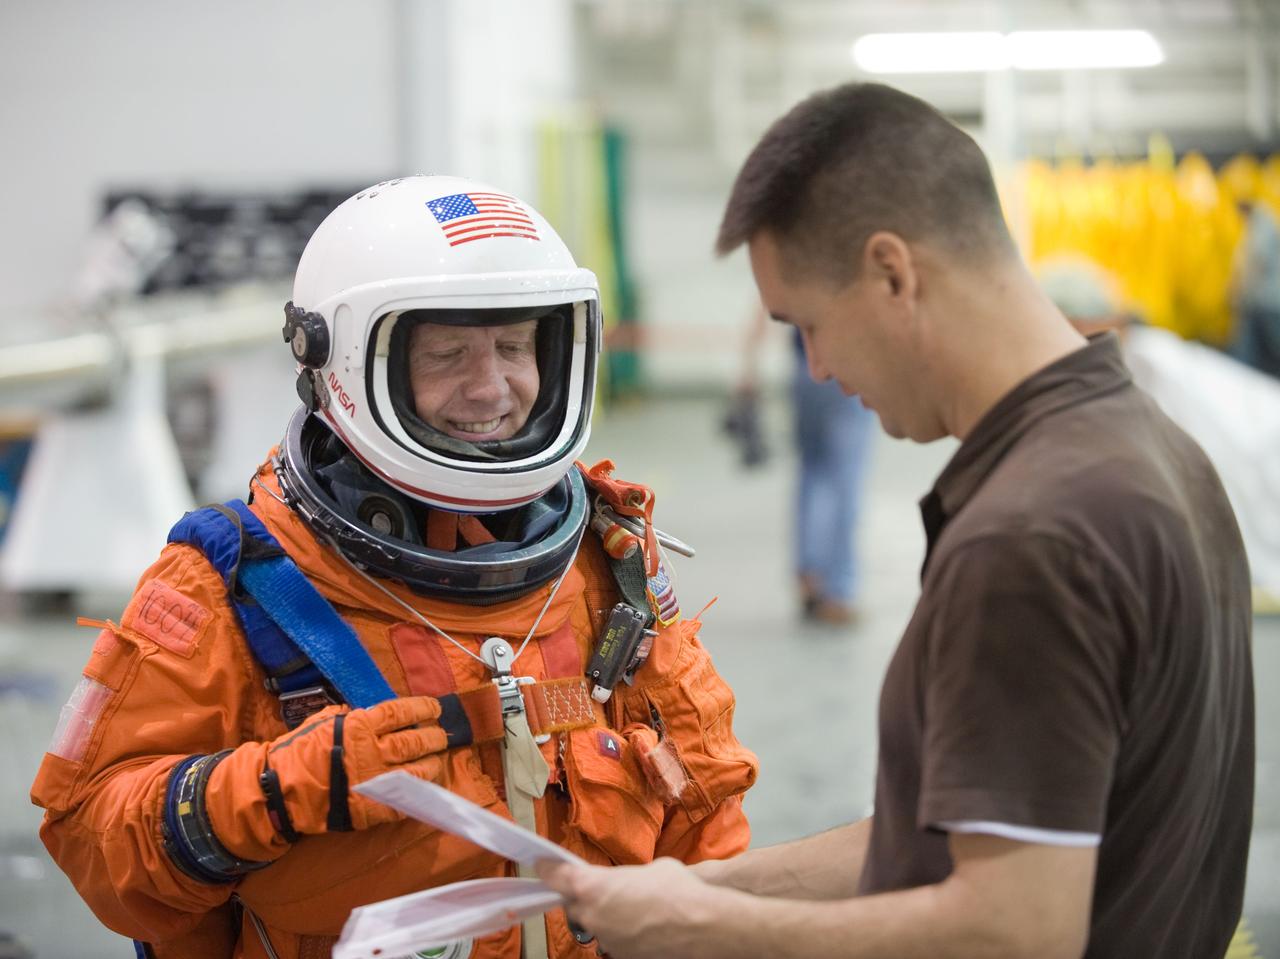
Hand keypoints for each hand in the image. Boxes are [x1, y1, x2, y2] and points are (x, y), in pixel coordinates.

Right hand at [206, 695, 447, 858]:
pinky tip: (422, 789)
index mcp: (360, 726)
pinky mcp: (371, 808)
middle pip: (414, 742)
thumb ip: (355, 718)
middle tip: (442, 736)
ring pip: (416, 772)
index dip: (422, 709)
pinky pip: (402, 802)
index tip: (435, 708)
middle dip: (433, 738)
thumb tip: (378, 716)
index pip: (401, 713)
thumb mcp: (326, 721)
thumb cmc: (300, 750)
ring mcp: (374, 783)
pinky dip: (415, 795)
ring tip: (437, 760)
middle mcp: (372, 752)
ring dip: (431, 765)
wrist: (280, 789)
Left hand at [537, 857, 720, 958]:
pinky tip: (645, 924)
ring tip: (637, 907)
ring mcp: (605, 939)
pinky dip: (623, 931)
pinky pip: (614, 938)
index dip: (548, 868)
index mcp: (592, 886)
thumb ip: (627, 875)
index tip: (543, 864)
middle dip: (586, 895)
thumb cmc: (678, 890)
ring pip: (597, 922)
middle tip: (607, 887)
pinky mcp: (620, 956)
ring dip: (607, 914)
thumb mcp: (650, 868)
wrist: (702, 926)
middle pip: (575, 903)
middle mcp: (592, 915)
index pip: (556, 876)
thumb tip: (628, 882)